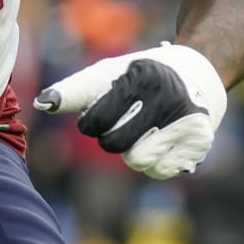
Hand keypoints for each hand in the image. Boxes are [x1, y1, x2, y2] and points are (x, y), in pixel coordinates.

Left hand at [33, 43, 226, 178]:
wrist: (196, 73)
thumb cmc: (139, 76)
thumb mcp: (107, 74)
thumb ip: (74, 90)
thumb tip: (42, 104)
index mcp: (139, 77)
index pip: (96, 121)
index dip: (92, 123)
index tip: (102, 112)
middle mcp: (167, 97)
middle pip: (115, 145)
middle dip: (113, 137)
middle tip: (127, 121)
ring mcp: (187, 120)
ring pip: (138, 161)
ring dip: (135, 151)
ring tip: (148, 129)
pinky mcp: (200, 141)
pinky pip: (160, 171)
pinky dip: (157, 161)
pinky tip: (165, 140)